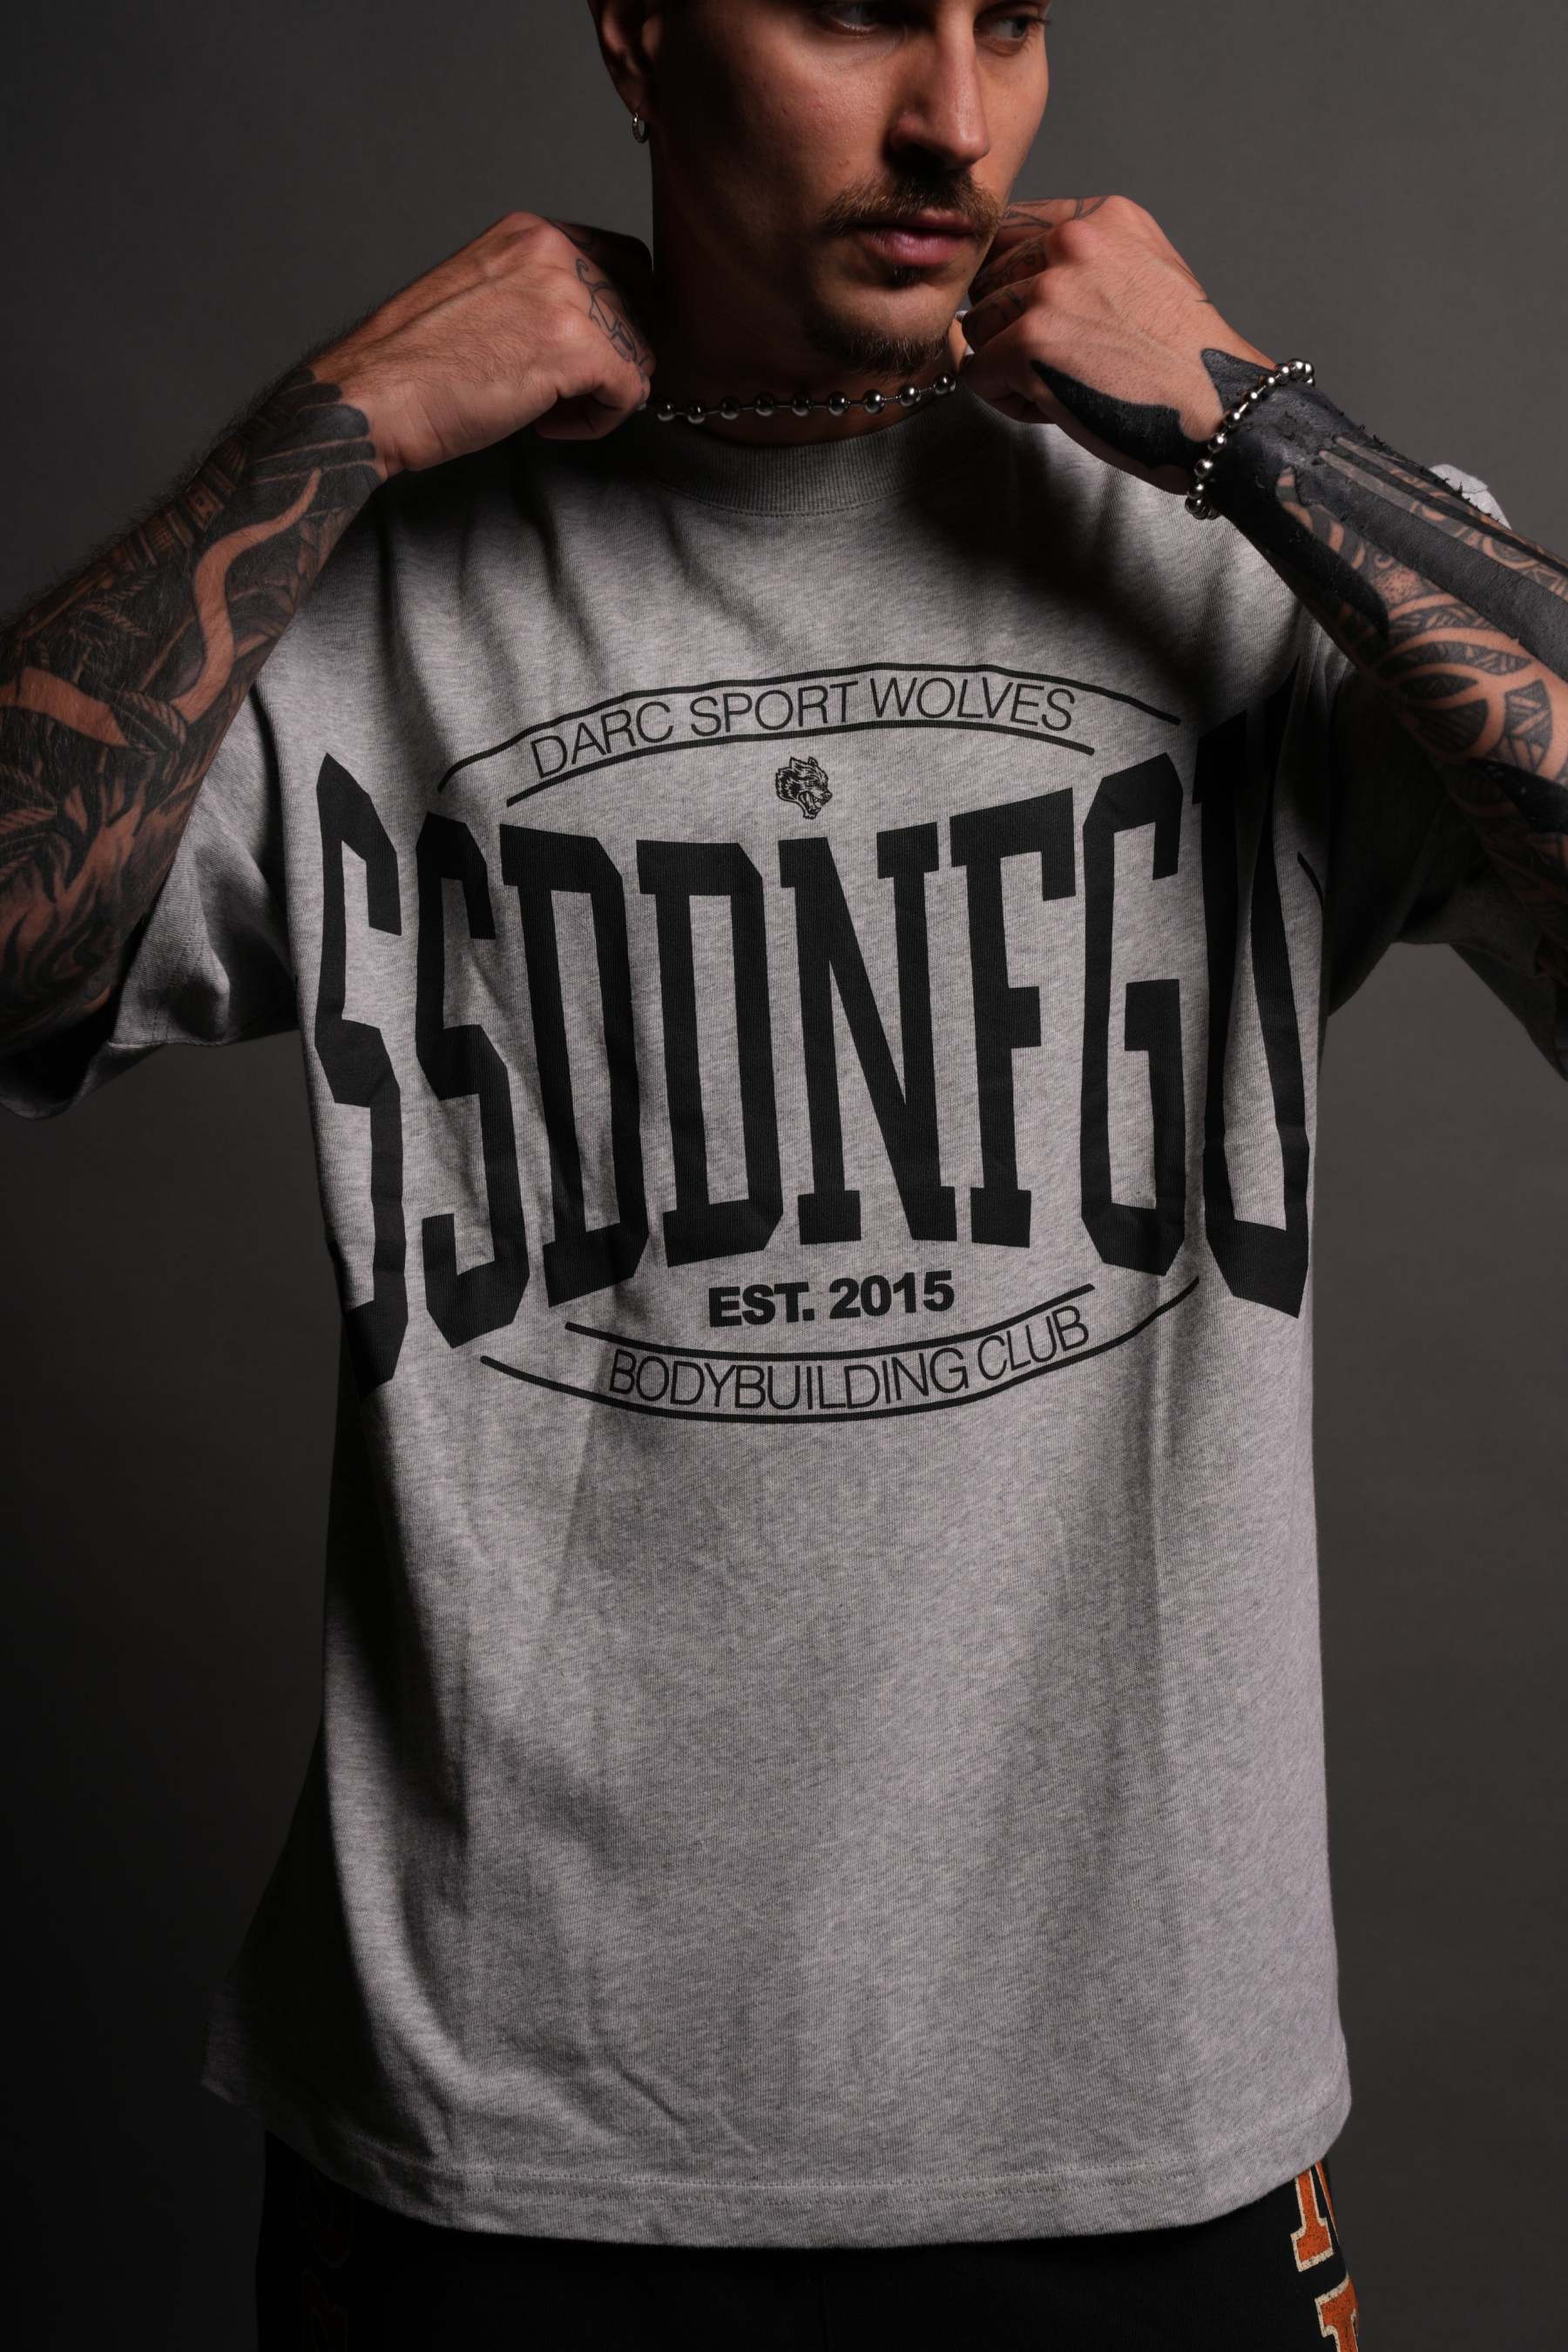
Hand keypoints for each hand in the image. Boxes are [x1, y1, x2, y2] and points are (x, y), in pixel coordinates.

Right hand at [312, 214, 655, 476]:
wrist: (376, 395)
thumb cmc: (416, 363)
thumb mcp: (484, 293)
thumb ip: (537, 292)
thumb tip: (589, 327)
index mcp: (531, 233)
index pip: (623, 261)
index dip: (621, 314)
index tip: (591, 354)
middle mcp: (554, 250)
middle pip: (639, 306)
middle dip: (615, 356)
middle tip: (571, 390)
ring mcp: (566, 295)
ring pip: (639, 350)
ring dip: (606, 392)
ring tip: (554, 411)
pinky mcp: (574, 347)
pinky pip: (630, 389)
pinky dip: (600, 421)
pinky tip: (551, 425)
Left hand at [961, 197, 1274, 493]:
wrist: (1217, 409)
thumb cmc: (1185, 362)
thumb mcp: (1144, 273)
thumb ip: (1085, 261)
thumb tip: (1013, 274)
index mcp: (1103, 217)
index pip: (1011, 233)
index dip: (1014, 284)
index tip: (1045, 320)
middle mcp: (1074, 241)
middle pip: (988, 280)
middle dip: (1008, 327)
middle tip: (1062, 362)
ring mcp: (1049, 291)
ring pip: (977, 327)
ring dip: (1006, 366)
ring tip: (1063, 385)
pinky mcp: (1029, 343)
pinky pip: (977, 374)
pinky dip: (1007, 401)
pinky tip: (1055, 407)